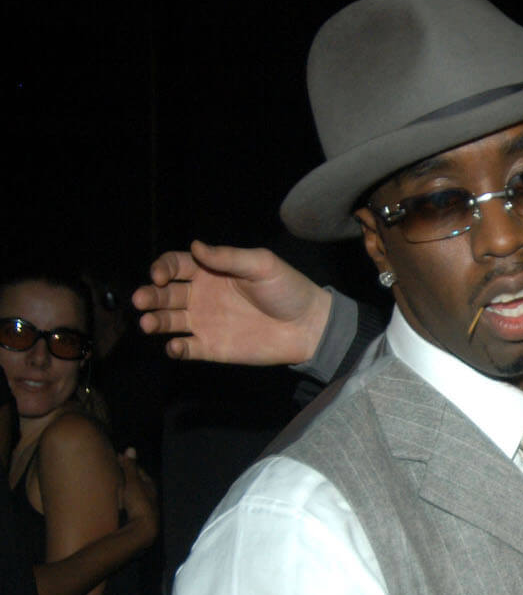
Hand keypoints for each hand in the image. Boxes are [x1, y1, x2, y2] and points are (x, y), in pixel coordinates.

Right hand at [117, 448, 158, 546]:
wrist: (143, 527)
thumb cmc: (139, 502)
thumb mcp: (133, 482)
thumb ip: (130, 467)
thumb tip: (130, 448)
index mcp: (149, 484)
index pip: (138, 470)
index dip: (127, 463)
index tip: (116, 457)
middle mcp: (149, 494)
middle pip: (137, 481)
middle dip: (126, 475)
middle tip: (112, 468)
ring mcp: (144, 505)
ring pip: (134, 492)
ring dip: (124, 487)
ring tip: (112, 483)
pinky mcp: (139, 515)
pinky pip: (130, 503)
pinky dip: (123, 498)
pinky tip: (116, 501)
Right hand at [132, 240, 332, 363]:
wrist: (308, 326)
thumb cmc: (287, 289)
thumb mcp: (262, 264)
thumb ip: (229, 257)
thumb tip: (196, 246)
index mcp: (210, 271)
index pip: (175, 265)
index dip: (162, 268)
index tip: (160, 275)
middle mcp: (200, 295)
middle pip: (164, 293)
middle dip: (150, 295)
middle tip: (142, 300)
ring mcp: (204, 322)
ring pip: (168, 320)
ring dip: (155, 321)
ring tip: (148, 323)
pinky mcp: (211, 347)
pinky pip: (187, 348)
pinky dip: (177, 349)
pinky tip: (177, 347)